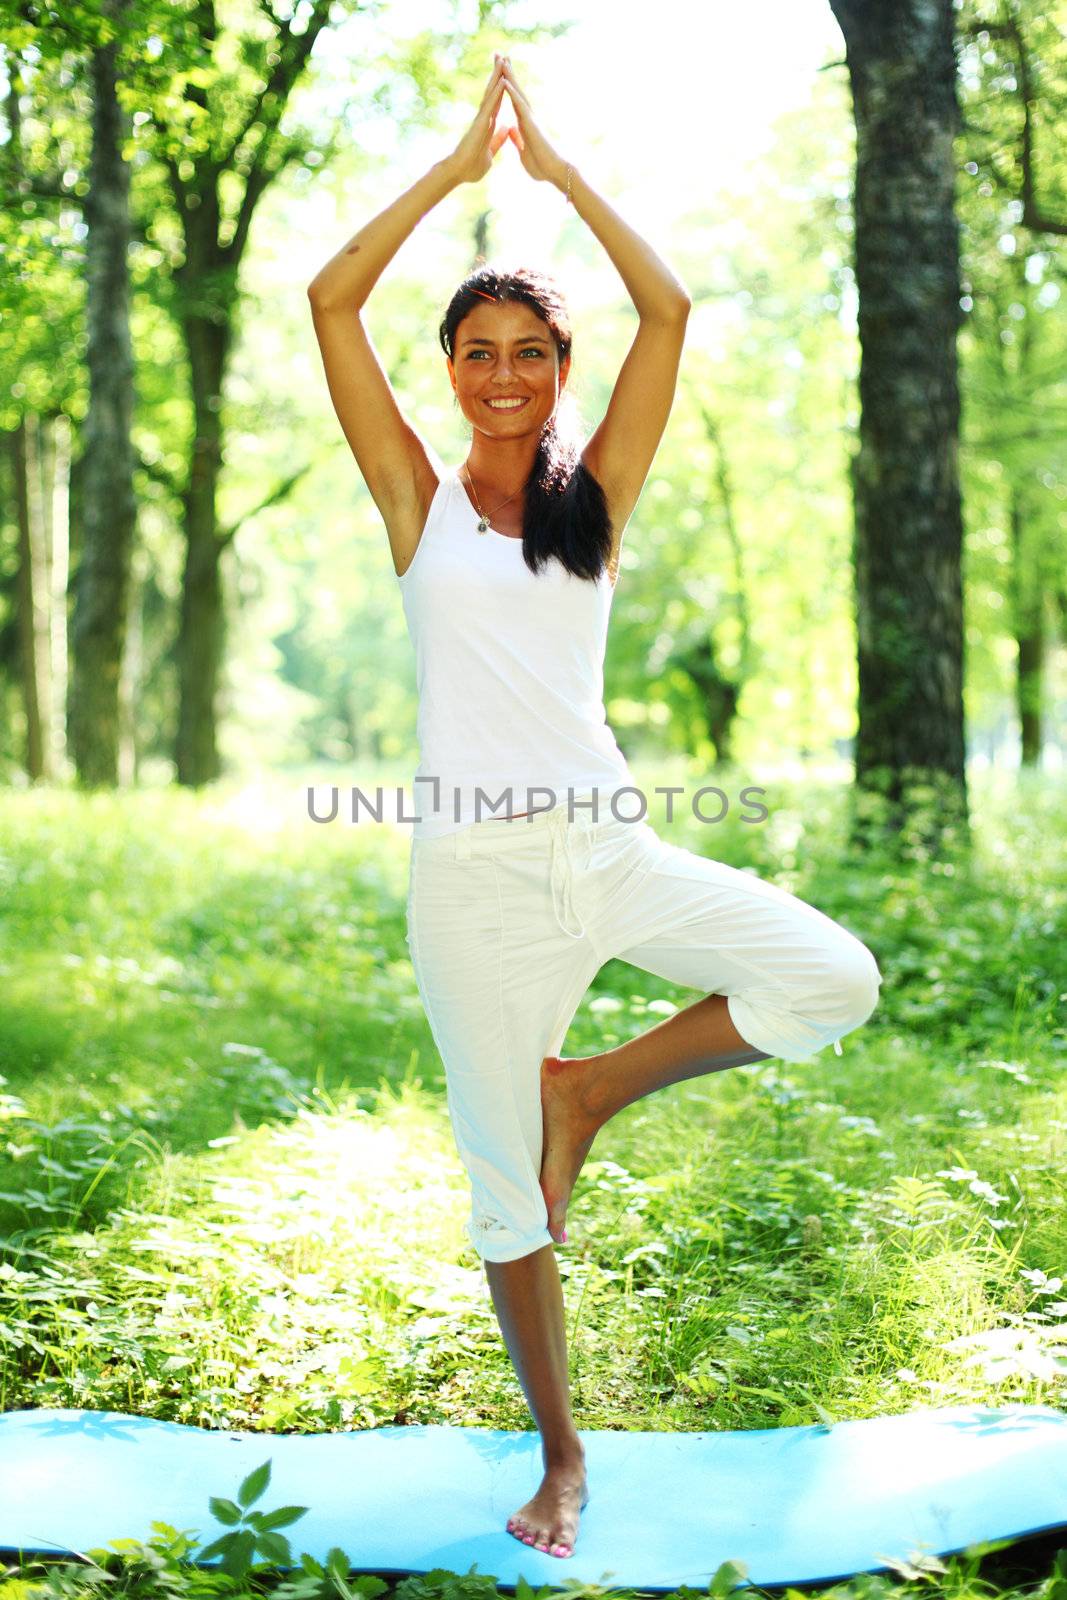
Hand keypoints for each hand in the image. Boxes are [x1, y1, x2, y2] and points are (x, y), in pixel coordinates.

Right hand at [444, 55, 511, 184]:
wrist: (458, 175)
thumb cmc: (471, 168)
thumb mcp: (490, 153)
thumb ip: (497, 141)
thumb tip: (506, 129)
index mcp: (487, 125)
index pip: (497, 102)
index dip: (502, 87)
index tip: (506, 72)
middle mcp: (483, 118)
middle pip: (493, 92)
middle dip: (498, 74)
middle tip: (503, 55)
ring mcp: (481, 120)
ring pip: (491, 93)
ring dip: (497, 76)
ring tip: (502, 59)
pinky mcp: (480, 124)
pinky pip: (490, 105)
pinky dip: (497, 92)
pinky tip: (503, 80)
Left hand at [500, 60, 568, 188]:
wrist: (555, 172)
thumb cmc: (542, 166)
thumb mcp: (523, 151)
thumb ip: (517, 139)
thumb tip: (512, 130)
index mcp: (524, 124)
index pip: (513, 100)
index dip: (505, 86)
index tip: (499, 71)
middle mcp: (527, 117)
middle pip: (515, 90)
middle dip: (507, 72)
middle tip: (499, 54)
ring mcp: (530, 118)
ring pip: (517, 92)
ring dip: (509, 76)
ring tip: (502, 59)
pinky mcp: (531, 124)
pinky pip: (519, 105)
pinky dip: (512, 92)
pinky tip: (505, 80)